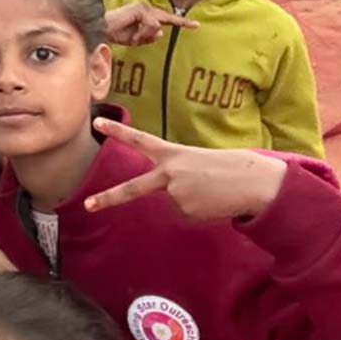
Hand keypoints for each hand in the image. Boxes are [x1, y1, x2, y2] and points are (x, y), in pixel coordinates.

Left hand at [83, 117, 285, 219]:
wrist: (252, 182)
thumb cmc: (228, 168)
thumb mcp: (197, 162)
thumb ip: (177, 174)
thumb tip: (170, 199)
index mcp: (172, 154)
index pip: (140, 140)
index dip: (118, 131)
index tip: (97, 123)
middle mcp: (169, 174)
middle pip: (133, 189)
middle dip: (109, 198)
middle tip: (88, 205)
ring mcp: (175, 194)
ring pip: (173, 205)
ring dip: (191, 202)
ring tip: (211, 193)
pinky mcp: (186, 212)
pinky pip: (185, 216)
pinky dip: (198, 213)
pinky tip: (213, 204)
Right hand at [104, 2, 199, 45]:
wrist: (101, 30)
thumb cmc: (116, 34)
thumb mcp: (136, 39)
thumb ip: (148, 37)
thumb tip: (160, 32)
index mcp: (146, 14)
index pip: (167, 18)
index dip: (181, 22)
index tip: (196, 25)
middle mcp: (146, 8)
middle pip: (165, 20)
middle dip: (171, 26)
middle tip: (187, 27)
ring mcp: (143, 7)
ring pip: (157, 26)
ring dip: (144, 37)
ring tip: (132, 38)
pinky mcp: (140, 9)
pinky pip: (151, 26)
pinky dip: (141, 34)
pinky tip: (131, 35)